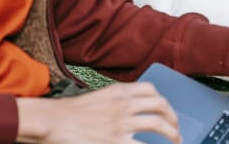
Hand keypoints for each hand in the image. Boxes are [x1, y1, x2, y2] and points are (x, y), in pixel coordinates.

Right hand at [15, 82, 179, 142]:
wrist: (51, 121)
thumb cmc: (69, 113)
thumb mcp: (97, 98)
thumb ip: (116, 101)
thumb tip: (132, 110)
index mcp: (119, 92)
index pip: (151, 90)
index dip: (163, 101)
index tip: (166, 111)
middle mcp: (124, 104)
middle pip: (160, 106)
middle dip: (173, 118)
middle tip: (176, 129)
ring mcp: (121, 124)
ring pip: (158, 124)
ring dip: (173, 133)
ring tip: (177, 141)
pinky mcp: (115, 142)